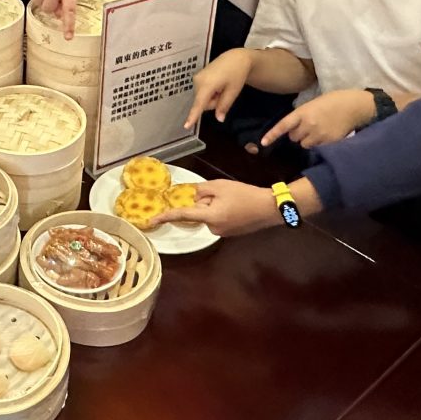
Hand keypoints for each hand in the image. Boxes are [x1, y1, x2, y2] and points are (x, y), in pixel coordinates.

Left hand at [148, 179, 278, 236]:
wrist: (269, 208)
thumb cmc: (245, 194)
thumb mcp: (220, 186)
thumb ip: (201, 190)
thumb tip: (191, 195)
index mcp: (209, 217)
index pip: (182, 215)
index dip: (165, 217)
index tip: (151, 221)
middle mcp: (213, 228)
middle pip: (199, 212)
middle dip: (205, 202)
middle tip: (222, 194)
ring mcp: (221, 232)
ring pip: (208, 215)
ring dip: (214, 206)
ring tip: (232, 199)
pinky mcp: (229, 233)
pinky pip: (217, 219)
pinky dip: (221, 211)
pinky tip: (235, 205)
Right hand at [185, 48, 252, 128]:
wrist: (236, 58)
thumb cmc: (237, 73)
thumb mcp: (233, 91)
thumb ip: (224, 106)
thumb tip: (219, 119)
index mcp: (207, 84)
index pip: (199, 104)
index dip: (193, 116)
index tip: (186, 126)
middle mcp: (198, 81)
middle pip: (203, 103)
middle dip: (214, 102)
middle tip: (225, 92)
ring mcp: (196, 78)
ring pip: (202, 98)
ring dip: (213, 97)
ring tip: (222, 86)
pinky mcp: (197, 78)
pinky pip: (202, 92)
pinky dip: (210, 92)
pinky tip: (218, 84)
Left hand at [261, 88, 374, 149]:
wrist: (355, 105)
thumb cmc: (334, 100)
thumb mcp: (314, 103)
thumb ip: (302, 115)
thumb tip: (293, 128)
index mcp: (303, 112)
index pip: (284, 125)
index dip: (272, 135)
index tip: (263, 143)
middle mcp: (309, 125)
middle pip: (293, 138)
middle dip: (297, 134)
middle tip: (308, 126)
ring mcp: (319, 135)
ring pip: (304, 144)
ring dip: (308, 140)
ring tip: (319, 130)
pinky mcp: (329, 143)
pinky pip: (318, 148)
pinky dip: (319, 144)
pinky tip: (327, 135)